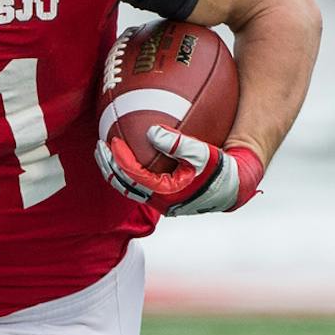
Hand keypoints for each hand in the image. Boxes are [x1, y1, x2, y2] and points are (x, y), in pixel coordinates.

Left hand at [97, 126, 263, 214]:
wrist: (235, 186)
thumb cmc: (221, 169)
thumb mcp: (204, 154)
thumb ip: (178, 143)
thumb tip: (151, 133)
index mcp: (166, 193)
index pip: (132, 177)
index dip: (119, 159)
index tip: (110, 141)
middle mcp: (159, 202)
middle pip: (124, 186)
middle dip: (108, 166)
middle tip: (99, 146)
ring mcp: (161, 201)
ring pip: (129, 188)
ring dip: (116, 170)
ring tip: (106, 152)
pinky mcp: (165, 197)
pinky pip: (140, 184)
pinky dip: (130, 171)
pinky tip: (128, 154)